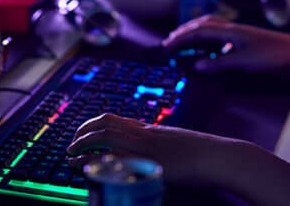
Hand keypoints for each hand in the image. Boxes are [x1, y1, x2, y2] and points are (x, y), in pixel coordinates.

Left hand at [66, 113, 238, 184]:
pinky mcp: (151, 164)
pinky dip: (99, 164)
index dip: (92, 124)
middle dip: (82, 134)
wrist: (220, 156)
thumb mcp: (175, 142)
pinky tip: (88, 171)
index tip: (81, 133)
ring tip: (70, 157)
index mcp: (150, 128)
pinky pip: (119, 161)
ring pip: (106, 139)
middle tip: (70, 146)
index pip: (114, 118)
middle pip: (105, 125)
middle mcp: (145, 134)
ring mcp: (147, 148)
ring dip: (83, 147)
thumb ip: (157, 142)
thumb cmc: (202, 153)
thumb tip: (144, 148)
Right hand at [162, 14, 289, 73]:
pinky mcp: (245, 42)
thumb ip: (219, 63)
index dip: (182, 37)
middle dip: (185, 32)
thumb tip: (197, 65)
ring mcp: (239, 34)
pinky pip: (221, 37)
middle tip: (171, 41)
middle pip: (203, 25)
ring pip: (212, 28)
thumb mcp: (243, 61)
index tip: (167, 44)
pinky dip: (209, 40)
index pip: (199, 30)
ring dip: (196, 33)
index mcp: (230, 30)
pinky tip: (209, 50)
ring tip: (185, 41)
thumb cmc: (271, 56)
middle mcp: (233, 29)